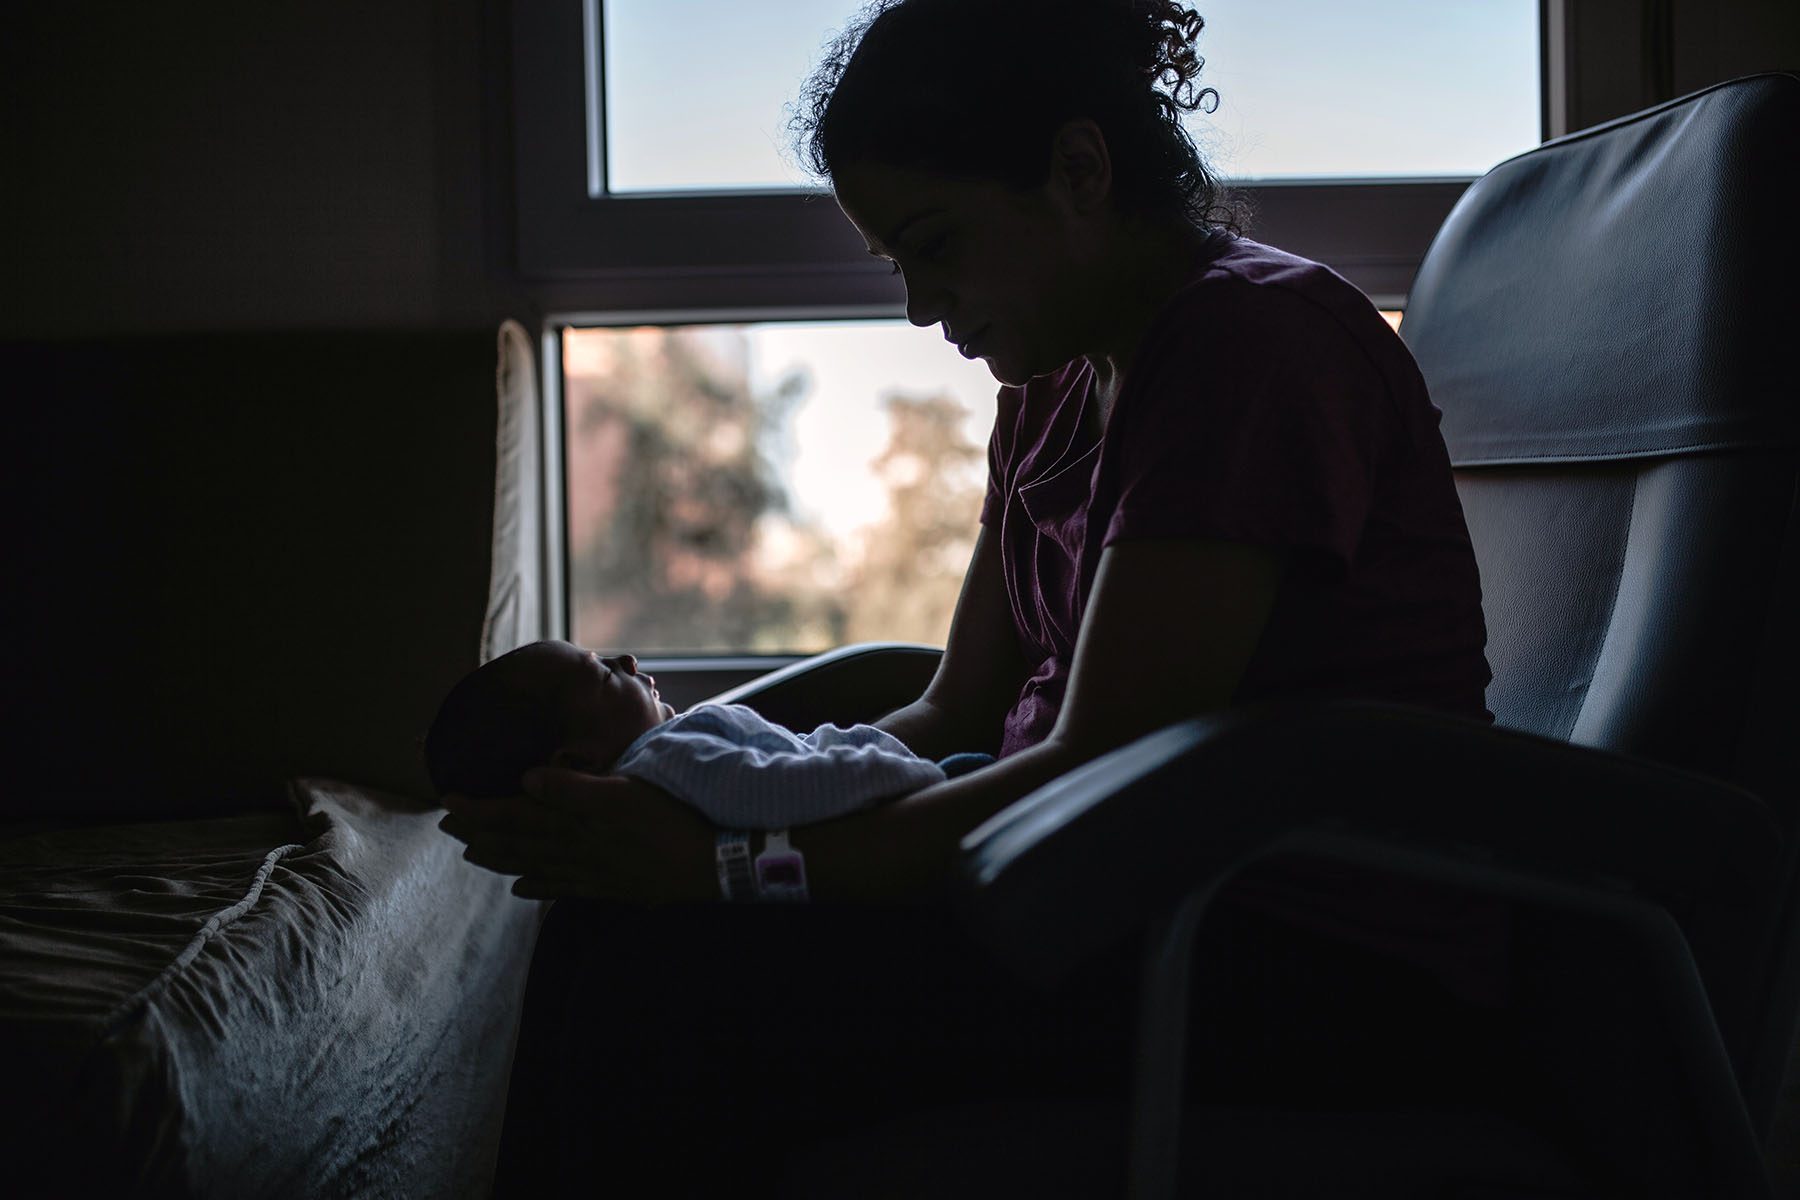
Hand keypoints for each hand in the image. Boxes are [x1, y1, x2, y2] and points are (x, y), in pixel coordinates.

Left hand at [438, 770, 716, 903]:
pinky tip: (521, 889)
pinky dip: (537, 887)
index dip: (478, 809)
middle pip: (517, 843)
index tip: (446, 798)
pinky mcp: (610, 886)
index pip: (515, 815)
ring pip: (533, 867)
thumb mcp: (625, 793)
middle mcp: (577, 851)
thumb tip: (526, 779)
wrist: (714, 863)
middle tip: (446, 825)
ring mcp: (592, 872)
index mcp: (578, 822)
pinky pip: (562, 888)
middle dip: (479, 833)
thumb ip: (573, 788)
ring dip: (500, 859)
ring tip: (472, 854)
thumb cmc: (674, 820)